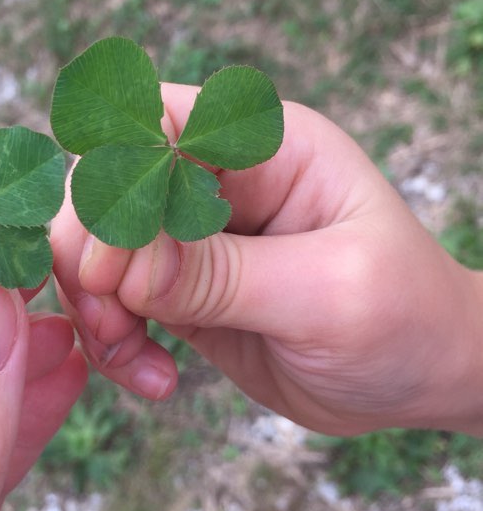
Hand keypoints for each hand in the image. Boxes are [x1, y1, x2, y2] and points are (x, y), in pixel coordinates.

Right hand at [51, 84, 482, 436]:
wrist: (418, 378)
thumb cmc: (405, 320)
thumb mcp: (328, 293)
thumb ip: (222, 275)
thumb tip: (121, 268)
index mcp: (263, 147)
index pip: (153, 132)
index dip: (113, 191)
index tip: (108, 272)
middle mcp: (218, 182)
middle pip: (107, 192)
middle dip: (92, 262)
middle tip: (113, 327)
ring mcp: (193, 238)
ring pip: (98, 252)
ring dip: (97, 309)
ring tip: (136, 363)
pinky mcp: (179, 289)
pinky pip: (115, 303)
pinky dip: (114, 342)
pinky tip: (153, 378)